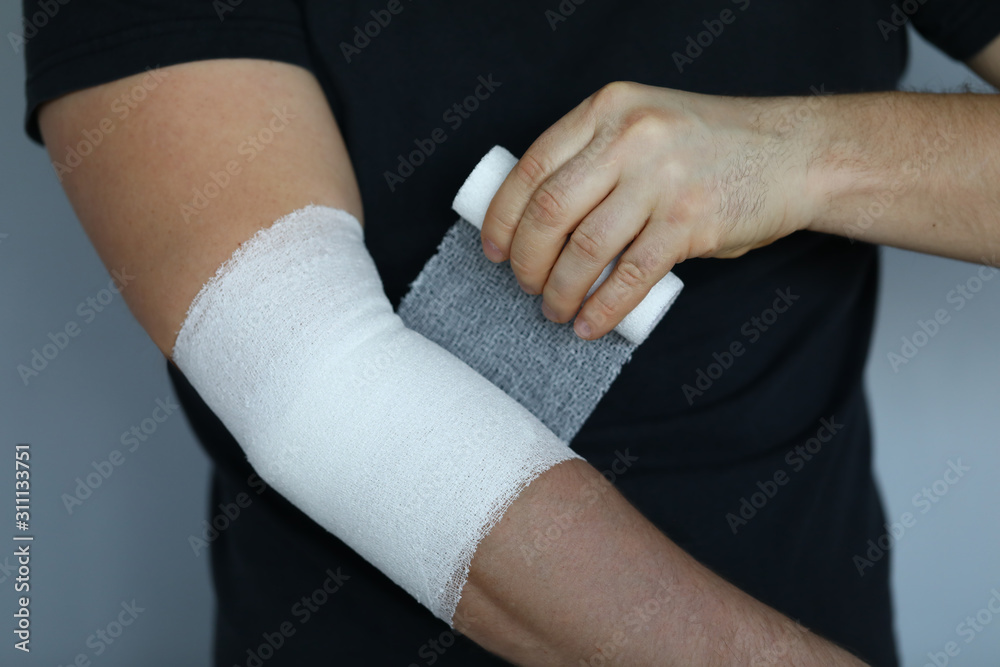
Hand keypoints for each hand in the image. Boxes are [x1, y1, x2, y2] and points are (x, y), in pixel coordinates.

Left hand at [481, 81, 819, 338]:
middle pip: (549, 211)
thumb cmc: (711, 149)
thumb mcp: (644, 128)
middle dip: (526, 262)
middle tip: (525, 286)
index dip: (501, 218)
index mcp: (608, 109)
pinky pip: (629, 277)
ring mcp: (662, 178)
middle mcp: (630, 137)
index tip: (494, 250)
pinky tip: (589, 325)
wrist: (792, 154)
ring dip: (559, 292)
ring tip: (555, 311)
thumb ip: (595, 158)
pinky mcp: (690, 222)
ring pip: (584, 248)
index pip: (530, 167)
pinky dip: (601, 309)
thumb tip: (537, 222)